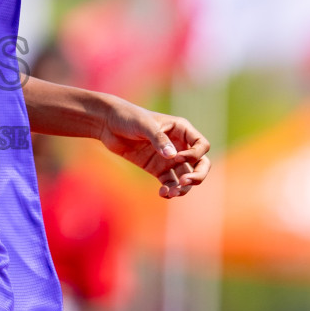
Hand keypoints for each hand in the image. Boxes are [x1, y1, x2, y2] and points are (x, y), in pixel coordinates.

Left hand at [97, 99, 211, 198]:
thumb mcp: (144, 125)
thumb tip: (173, 157)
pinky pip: (170, 183)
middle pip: (200, 164)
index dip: (195, 155)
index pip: (201, 145)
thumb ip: (159, 139)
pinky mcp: (157, 169)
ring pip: (186, 177)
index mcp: (181, 130)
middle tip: (185, 182)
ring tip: (172, 193)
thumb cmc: (128, 117)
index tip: (178, 157)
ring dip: (183, 187)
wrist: (108, 124)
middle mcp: (179, 145)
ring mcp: (169, 159)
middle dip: (197, 176)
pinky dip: (169, 190)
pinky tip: (162, 193)